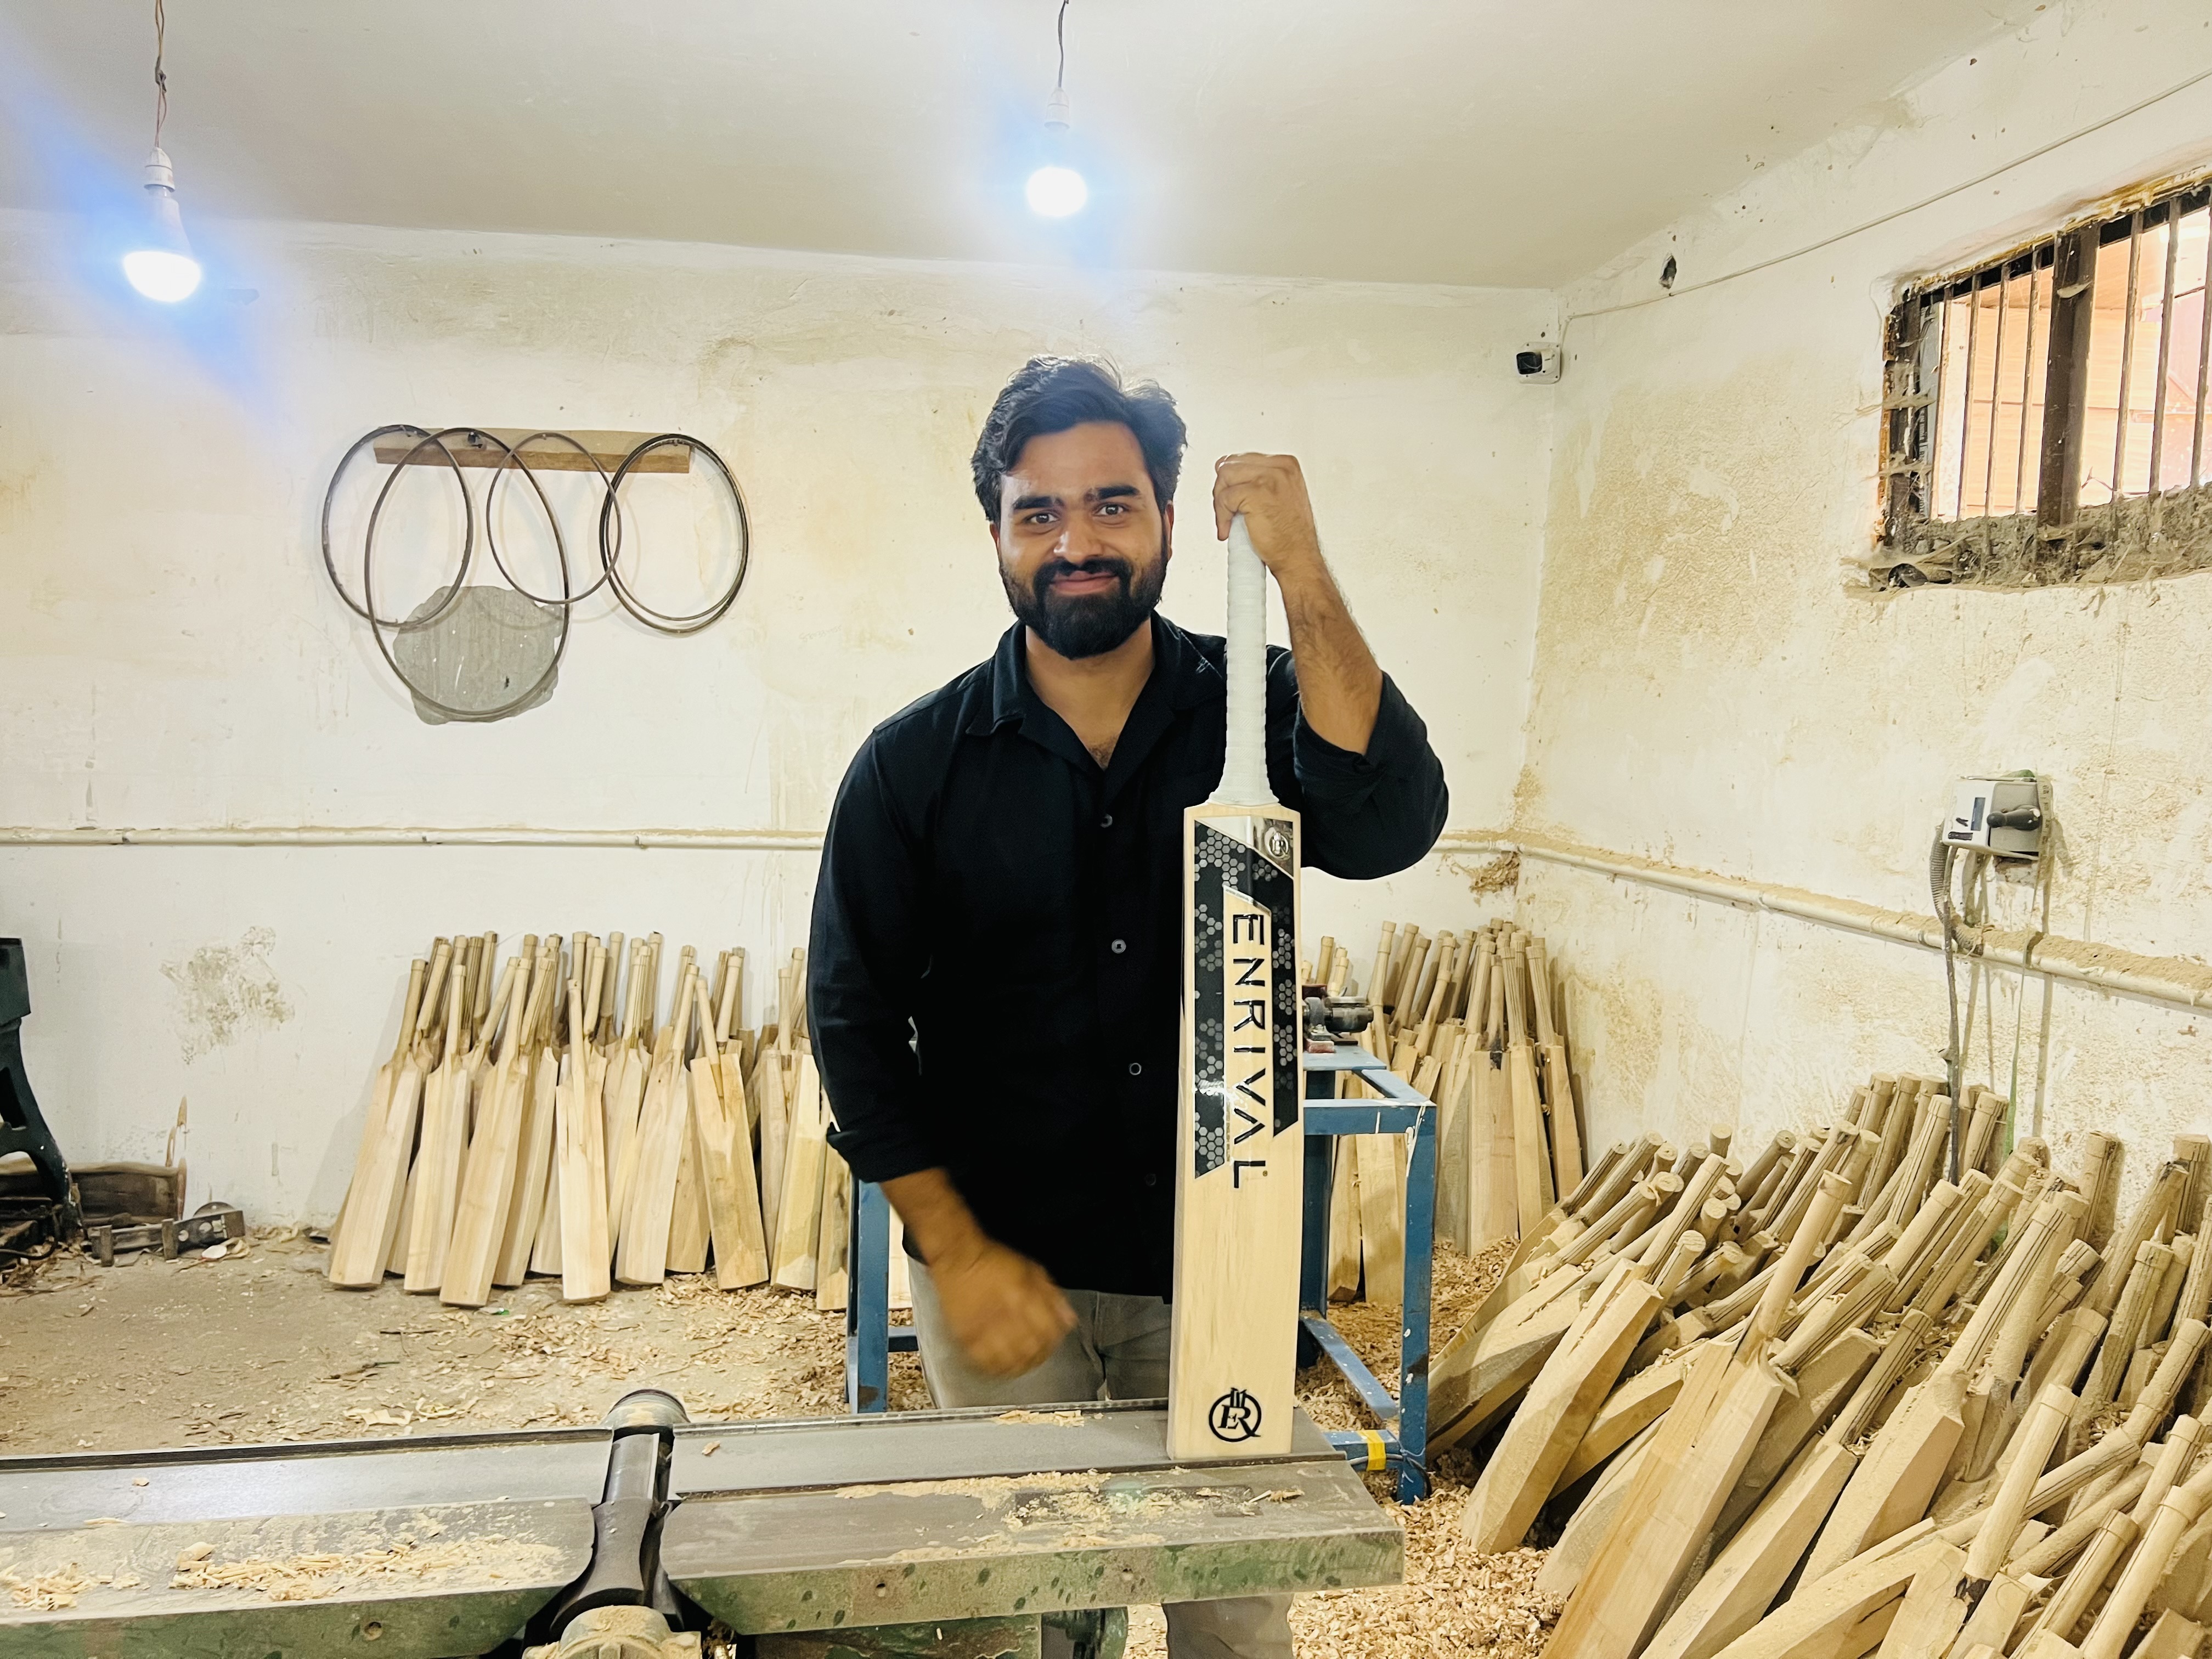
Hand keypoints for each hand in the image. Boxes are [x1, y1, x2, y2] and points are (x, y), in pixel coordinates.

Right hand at [930, 1235, 1076, 1377]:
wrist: (958, 1258)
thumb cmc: (993, 1261)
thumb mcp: (1031, 1269)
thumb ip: (1052, 1295)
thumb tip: (1069, 1319)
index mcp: (1024, 1298)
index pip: (1048, 1332)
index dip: (1055, 1341)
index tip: (1053, 1341)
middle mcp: (1006, 1316)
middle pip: (1030, 1350)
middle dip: (1039, 1355)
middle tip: (1038, 1354)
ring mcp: (984, 1328)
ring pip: (1008, 1361)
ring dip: (1019, 1365)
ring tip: (1021, 1361)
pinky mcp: (965, 1336)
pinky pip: (983, 1362)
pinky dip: (994, 1368)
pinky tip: (999, 1365)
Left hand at [1213, 453, 1322, 578]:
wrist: (1298, 557)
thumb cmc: (1289, 535)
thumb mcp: (1280, 496)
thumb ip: (1260, 482)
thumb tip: (1231, 477)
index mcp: (1285, 465)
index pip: (1242, 459)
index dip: (1231, 482)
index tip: (1231, 501)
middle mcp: (1279, 467)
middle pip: (1230, 465)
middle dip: (1222, 490)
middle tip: (1226, 513)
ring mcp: (1269, 479)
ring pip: (1224, 477)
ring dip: (1219, 502)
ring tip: (1228, 521)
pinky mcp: (1257, 493)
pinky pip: (1224, 498)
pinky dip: (1221, 516)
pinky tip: (1228, 530)